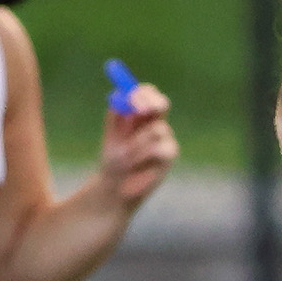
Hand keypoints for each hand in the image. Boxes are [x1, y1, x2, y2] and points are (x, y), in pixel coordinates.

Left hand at [96, 82, 177, 204]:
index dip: (142, 93)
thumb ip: (117, 114)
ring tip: (123, 158)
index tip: (131, 97)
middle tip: (139, 110)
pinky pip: (160, 148)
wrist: (117, 187)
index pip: (148, 94)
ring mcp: (165, 138)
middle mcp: (155, 123)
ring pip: (158, 129)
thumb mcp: (111, 134)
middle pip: (162, 103)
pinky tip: (134, 166)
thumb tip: (121, 95)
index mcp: (140, 114)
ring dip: (137, 143)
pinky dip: (143, 156)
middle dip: (151, 103)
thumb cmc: (113, 159)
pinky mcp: (170, 155)